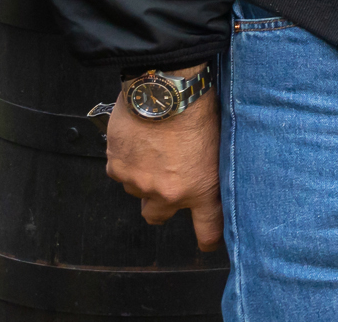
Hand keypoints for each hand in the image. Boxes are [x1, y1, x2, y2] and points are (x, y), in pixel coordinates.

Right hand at [104, 71, 221, 249]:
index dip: (208, 239)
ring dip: (144, 175)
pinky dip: (127, 160)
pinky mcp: (117, 168)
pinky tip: (139, 140)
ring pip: (137, 189)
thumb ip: (211, 169)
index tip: (208, 244)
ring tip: (155, 147)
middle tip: (167, 183)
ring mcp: (139, 183)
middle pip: (158, 216)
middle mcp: (168, 193)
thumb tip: (210, 177)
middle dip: (162, 205)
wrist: (166, 92)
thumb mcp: (220, 144)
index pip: (208, 227)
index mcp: (201, 188)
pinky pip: (120, 171)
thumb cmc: (200, 110)